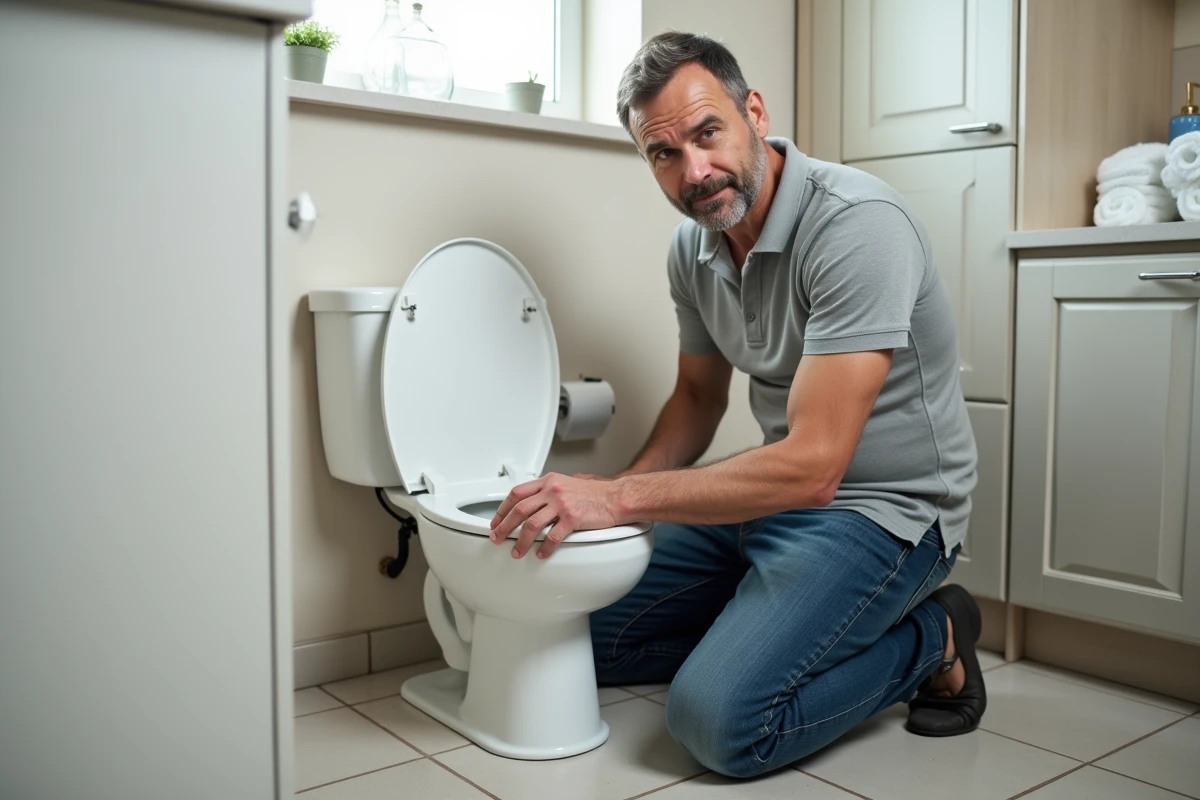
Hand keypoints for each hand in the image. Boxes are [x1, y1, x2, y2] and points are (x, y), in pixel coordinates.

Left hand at [489, 472, 622, 559]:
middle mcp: (552, 490)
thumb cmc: (594, 493)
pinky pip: (552, 537)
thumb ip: (547, 491)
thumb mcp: (566, 484)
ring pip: (531, 524)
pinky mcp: (573, 518)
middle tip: (497, 538)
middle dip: (504, 527)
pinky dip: (544, 548)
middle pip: (519, 509)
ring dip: (521, 541)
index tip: (496, 521)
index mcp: (548, 481)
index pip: (517, 493)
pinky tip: (541, 555)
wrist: (615, 498)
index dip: (503, 509)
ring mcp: (562, 504)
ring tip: (516, 552)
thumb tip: (530, 504)